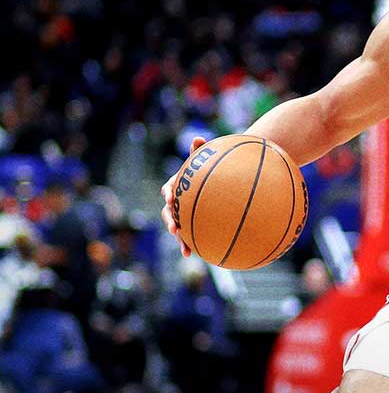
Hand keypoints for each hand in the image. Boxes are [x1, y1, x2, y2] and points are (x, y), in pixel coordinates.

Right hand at [161, 136, 205, 256]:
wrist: (215, 180)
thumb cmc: (208, 169)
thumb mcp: (204, 160)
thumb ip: (200, 152)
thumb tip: (199, 138)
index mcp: (177, 186)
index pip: (169, 189)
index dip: (168, 193)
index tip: (170, 197)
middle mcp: (176, 201)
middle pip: (169, 212)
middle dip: (170, 220)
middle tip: (174, 227)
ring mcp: (182, 214)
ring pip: (177, 227)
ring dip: (179, 237)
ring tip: (184, 246)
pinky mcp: (190, 224)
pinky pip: (188, 235)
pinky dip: (188, 244)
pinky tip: (191, 254)